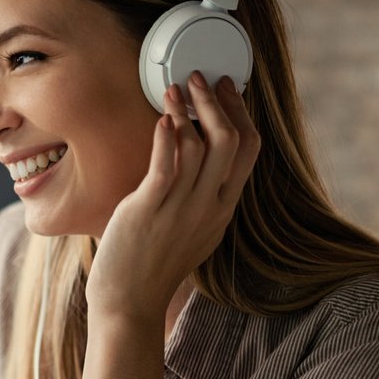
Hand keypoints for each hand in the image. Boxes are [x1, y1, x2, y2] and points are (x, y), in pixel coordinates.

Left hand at [85, 72, 259, 320]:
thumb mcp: (191, 228)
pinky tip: (162, 118)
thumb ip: (200, 195)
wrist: (129, 302)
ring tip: (174, 88)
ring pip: (201, 148)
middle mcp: (208, 207)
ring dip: (188, 111)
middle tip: (201, 76)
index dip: (240, 113)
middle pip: (231, 142)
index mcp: (222, 209)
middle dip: (218, 102)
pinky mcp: (149, 211)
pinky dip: (167, 137)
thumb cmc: (152, 263)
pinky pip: (166, 168)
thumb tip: (195, 154)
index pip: (248, 151)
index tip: (228, 88)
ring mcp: (181, 210)